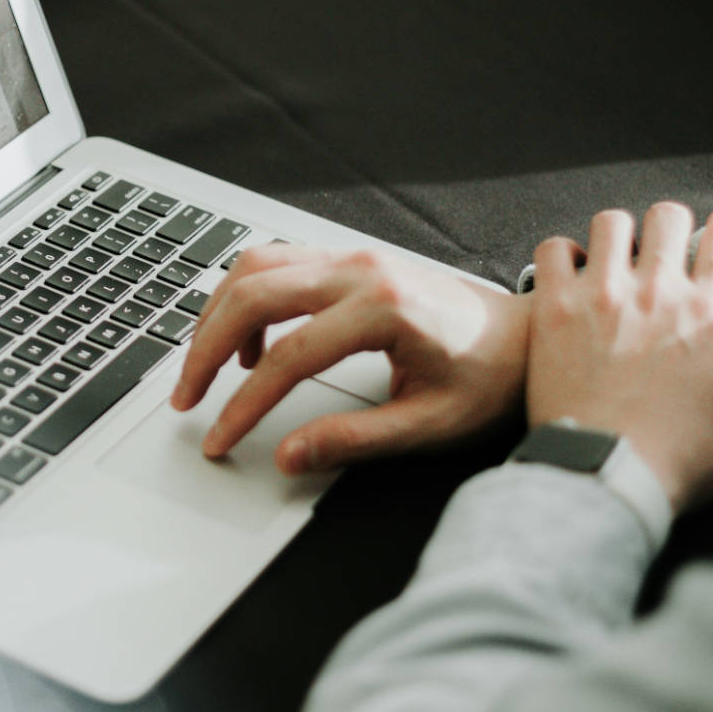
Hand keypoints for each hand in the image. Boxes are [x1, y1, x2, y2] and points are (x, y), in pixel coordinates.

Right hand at [170, 245, 531, 474]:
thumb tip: (290, 456)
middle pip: (253, 295)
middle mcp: (362, 268)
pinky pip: (276, 262)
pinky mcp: (349, 257)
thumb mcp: (428, 423)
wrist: (525, 337)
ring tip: (207, 371)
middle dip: (205, 350)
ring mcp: (353, 255)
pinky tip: (251, 345)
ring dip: (217, 315)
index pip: (287, 357)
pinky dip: (245, 298)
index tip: (220, 438)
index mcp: (385, 308)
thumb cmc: (488, 377)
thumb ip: (355, 440)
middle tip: (187, 399)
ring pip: (255, 267)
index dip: (244, 405)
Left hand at [527, 204, 712, 510]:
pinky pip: (554, 250)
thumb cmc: (679, 458)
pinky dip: (564, 254)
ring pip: (611, 222)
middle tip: (666, 253)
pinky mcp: (553, 309)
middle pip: (668, 215)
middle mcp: (656, 291)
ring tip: (617, 260)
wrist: (604, 476)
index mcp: (709, 312)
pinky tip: (572, 275)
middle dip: (672, 227)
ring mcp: (600, 295)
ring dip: (618, 236)